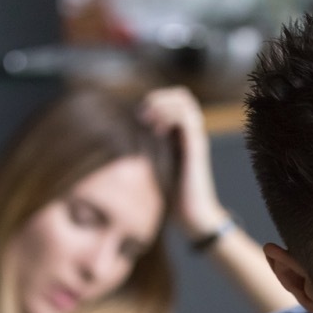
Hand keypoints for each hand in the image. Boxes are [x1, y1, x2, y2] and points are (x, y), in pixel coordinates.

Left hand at [136, 85, 230, 240]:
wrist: (191, 217)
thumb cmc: (169, 198)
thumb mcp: (150, 170)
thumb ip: (142, 153)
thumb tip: (116, 146)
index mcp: (180, 135)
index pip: (172, 101)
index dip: (154, 101)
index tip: (136, 118)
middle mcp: (190, 133)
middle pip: (181, 95)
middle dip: (158, 98)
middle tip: (142, 115)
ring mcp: (195, 138)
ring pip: (185, 101)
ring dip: (163, 104)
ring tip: (148, 120)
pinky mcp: (196, 146)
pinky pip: (186, 118)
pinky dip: (169, 116)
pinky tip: (155, 131)